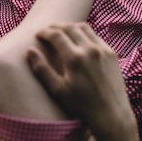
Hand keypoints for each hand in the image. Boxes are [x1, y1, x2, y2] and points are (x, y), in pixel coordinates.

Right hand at [26, 22, 134, 140]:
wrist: (111, 113)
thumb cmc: (81, 105)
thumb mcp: (57, 90)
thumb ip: (41, 69)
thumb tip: (29, 51)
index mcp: (75, 58)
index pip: (56, 35)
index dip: (45, 32)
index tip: (38, 34)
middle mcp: (90, 49)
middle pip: (70, 27)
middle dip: (56, 26)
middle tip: (47, 30)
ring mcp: (103, 49)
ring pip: (84, 28)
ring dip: (71, 26)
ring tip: (62, 32)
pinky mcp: (112, 53)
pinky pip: (95, 36)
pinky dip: (84, 33)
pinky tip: (79, 41)